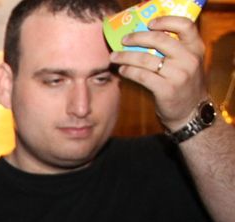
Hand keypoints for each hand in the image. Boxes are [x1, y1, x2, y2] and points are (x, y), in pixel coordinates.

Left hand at [109, 16, 207, 130]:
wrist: (191, 112)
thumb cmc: (184, 84)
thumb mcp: (187, 63)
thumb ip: (173, 50)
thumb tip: (142, 38)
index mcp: (196, 48)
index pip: (185, 25)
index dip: (165, 21)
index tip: (148, 24)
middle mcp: (189, 59)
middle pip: (159, 39)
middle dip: (136, 38)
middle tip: (123, 40)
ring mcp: (179, 75)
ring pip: (145, 59)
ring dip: (125, 56)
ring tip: (114, 57)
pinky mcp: (167, 90)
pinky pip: (142, 76)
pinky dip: (128, 71)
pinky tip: (122, 70)